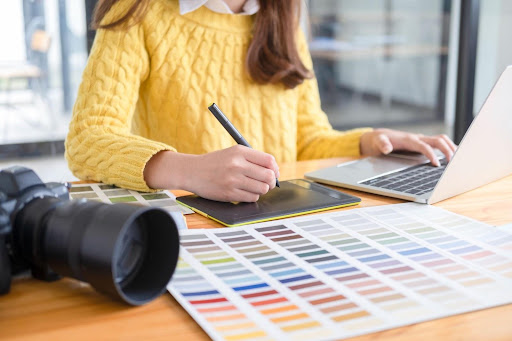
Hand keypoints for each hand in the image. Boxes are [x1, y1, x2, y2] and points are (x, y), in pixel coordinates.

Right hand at [144, 146, 279, 201]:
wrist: (192, 171)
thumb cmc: (215, 163)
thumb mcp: (232, 153)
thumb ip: (252, 159)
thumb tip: (274, 171)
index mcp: (240, 151)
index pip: (269, 160)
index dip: (275, 169)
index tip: (274, 173)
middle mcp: (237, 164)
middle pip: (268, 176)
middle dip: (270, 182)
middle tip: (266, 183)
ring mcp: (233, 180)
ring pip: (262, 189)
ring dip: (261, 190)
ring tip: (253, 187)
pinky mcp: (229, 193)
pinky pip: (251, 198)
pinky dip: (252, 196)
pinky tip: (245, 192)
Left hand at [360, 128, 456, 165]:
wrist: (381, 137)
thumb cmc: (380, 140)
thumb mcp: (378, 142)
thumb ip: (382, 144)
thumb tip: (386, 148)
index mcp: (409, 139)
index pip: (424, 146)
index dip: (431, 154)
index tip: (436, 164)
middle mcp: (418, 138)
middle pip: (438, 140)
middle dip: (447, 150)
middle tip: (454, 163)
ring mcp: (422, 140)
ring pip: (442, 140)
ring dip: (451, 148)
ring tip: (459, 160)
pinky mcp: (424, 143)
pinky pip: (440, 144)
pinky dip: (448, 148)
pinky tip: (454, 158)